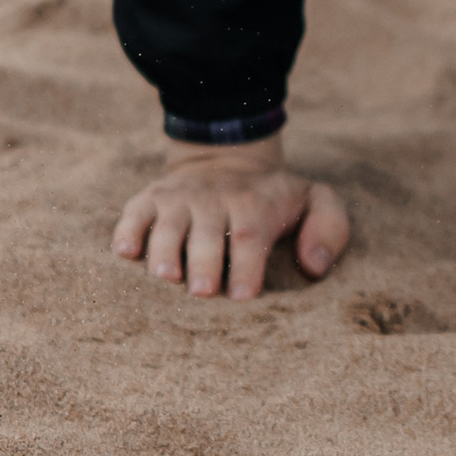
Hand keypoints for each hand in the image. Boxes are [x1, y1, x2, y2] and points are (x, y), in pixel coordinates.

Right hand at [112, 136, 349, 300]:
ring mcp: (179, 198)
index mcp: (254, 203)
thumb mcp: (316, 200)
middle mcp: (214, 199)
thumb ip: (330, 229)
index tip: (243, 296)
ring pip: (168, 224)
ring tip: (166, 276)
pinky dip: (127, 231)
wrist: (227, 159)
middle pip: (207, 232)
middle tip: (202, 292)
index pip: (250, 235)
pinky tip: (125, 252)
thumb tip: (313, 266)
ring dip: (164, 250)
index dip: (246, 266)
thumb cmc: (275, 198)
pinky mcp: (151, 198)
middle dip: (204, 262)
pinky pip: (134, 213)